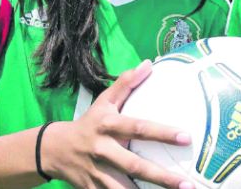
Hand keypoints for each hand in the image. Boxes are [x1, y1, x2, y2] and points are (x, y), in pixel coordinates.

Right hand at [41, 60, 194, 188]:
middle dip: (161, 177)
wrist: (53, 150)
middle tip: (187, 183)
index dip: (162, 133)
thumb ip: (126, 84)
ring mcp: (96, 173)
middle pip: (134, 166)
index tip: (187, 137)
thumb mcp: (103, 101)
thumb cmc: (89, 122)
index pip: (139, 128)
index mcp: (108, 126)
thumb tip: (148, 64)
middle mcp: (102, 150)